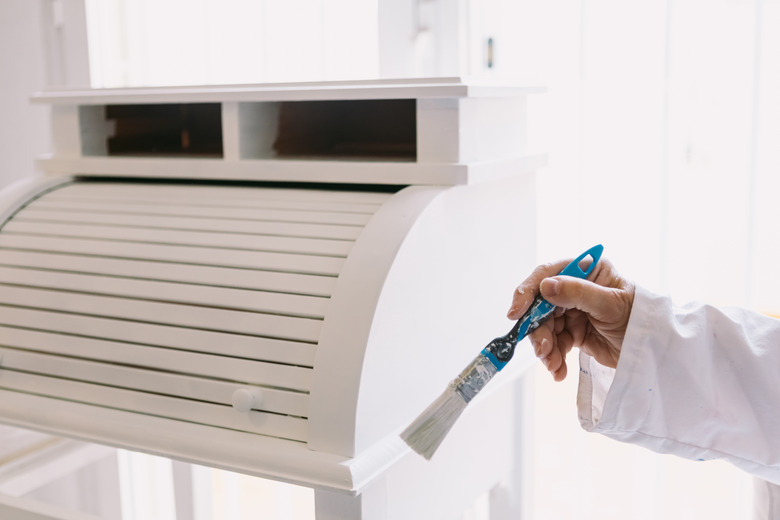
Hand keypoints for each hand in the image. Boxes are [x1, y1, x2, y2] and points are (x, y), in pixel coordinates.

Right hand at [506, 257, 634, 380]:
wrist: (655, 351)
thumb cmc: (640, 318)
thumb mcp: (610, 304)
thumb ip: (577, 293)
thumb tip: (545, 287)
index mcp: (585, 270)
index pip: (547, 275)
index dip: (528, 292)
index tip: (516, 313)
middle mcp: (576, 287)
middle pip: (541, 306)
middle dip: (538, 330)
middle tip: (542, 350)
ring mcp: (573, 311)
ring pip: (544, 327)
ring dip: (545, 348)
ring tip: (554, 364)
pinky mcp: (574, 332)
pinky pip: (554, 343)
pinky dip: (553, 358)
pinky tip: (558, 371)